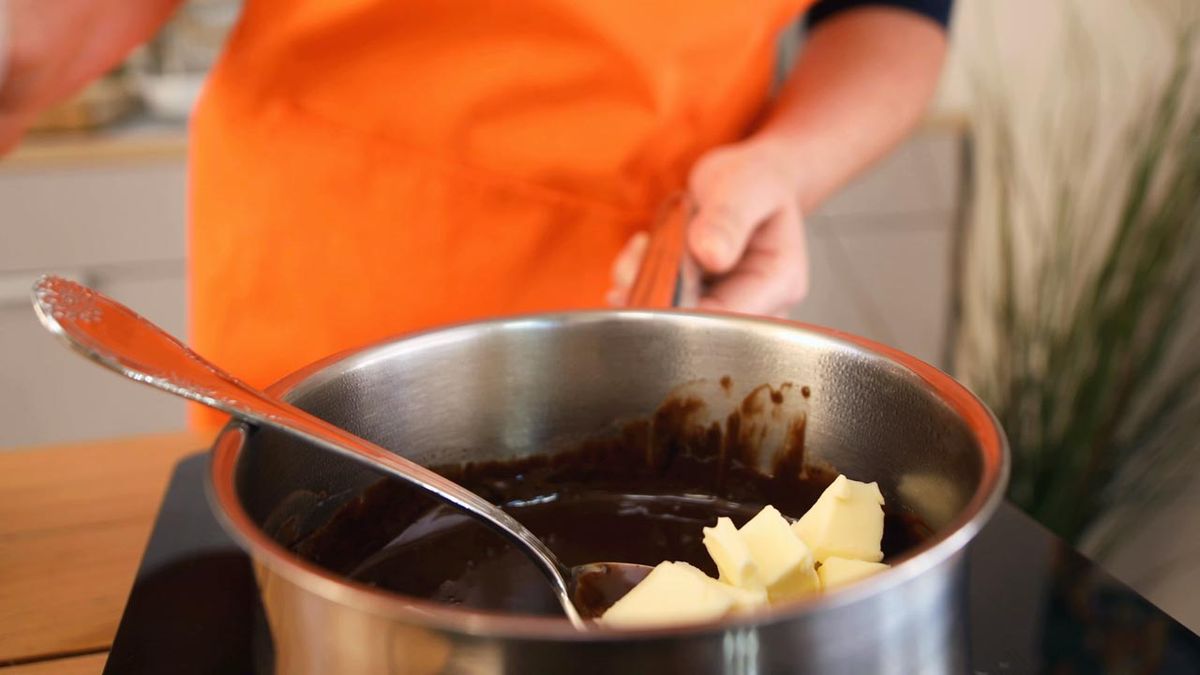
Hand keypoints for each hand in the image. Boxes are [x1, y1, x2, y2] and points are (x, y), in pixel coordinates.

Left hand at [608, 139, 809, 316]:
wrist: (747, 180)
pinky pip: (663, 308)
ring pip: (674, 321)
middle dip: (658, 297)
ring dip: (644, 287)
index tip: (652, 281)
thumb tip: (712, 255)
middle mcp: (759, 307)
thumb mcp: (745, 184)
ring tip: (644, 247)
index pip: (728, 318)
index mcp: (780, 282)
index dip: (684, 309)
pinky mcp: (701, 306)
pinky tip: (644, 251)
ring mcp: (728, 309)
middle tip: (638, 261)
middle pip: (700, 330)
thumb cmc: (753, 180)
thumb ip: (729, 217)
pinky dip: (640, 282)